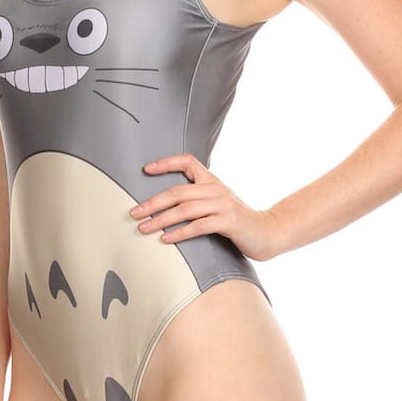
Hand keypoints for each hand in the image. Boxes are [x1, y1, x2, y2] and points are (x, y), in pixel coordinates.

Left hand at [130, 153, 278, 261]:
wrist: (267, 232)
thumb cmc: (237, 220)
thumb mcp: (218, 203)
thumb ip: (198, 199)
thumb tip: (167, 203)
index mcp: (212, 181)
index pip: (188, 161)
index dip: (166, 163)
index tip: (146, 170)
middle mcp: (216, 189)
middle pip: (178, 192)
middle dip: (152, 202)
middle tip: (134, 212)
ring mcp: (223, 205)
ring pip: (185, 209)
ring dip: (161, 220)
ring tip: (144, 227)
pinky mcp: (228, 222)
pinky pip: (198, 226)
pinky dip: (180, 233)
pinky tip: (166, 239)